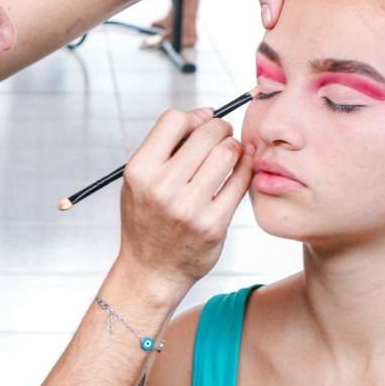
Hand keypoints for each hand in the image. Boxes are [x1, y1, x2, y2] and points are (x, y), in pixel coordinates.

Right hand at [118, 109, 251, 294]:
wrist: (151, 271)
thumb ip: (165, 148)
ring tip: (231, 151)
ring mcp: (189, 207)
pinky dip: (246, 169)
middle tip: (223, 134)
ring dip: (234, 146)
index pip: (173, 120)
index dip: (192, 117)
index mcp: (140, 171)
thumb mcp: (138, 181)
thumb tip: (205, 115)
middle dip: (220, 128)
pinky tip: (241, 169)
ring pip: (227, 154)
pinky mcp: (213, 224)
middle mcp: (162, 188)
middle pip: (206, 134)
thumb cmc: (147, 220)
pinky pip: (240, 183)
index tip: (200, 124)